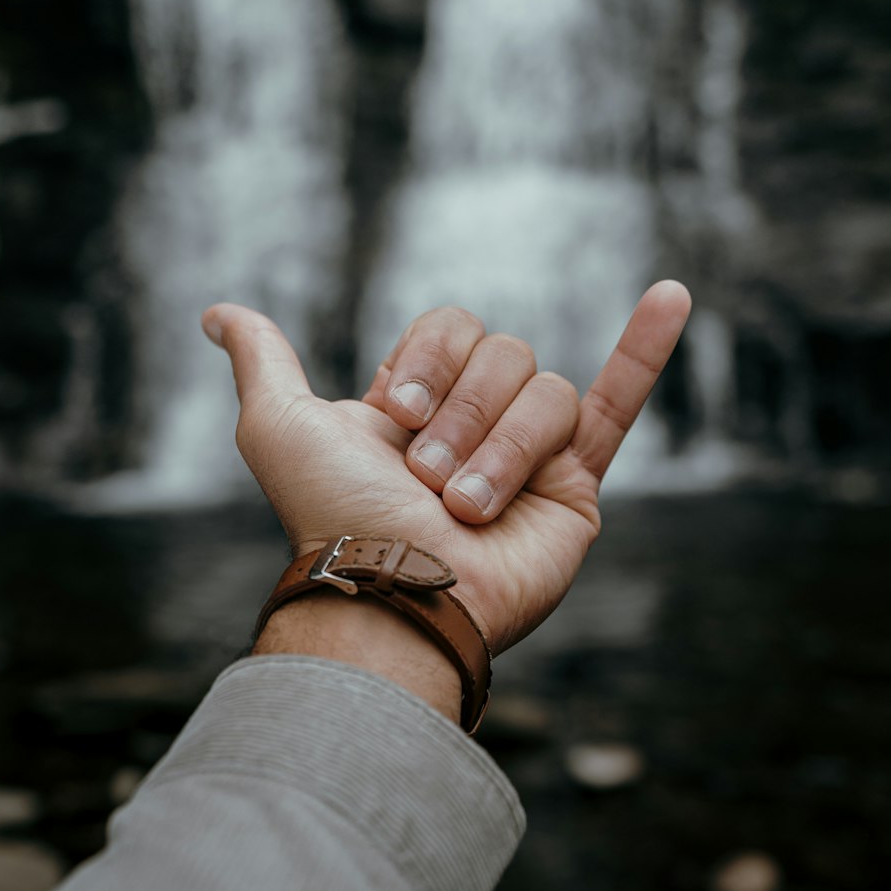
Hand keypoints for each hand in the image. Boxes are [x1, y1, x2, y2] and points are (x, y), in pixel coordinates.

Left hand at [202, 282, 689, 658]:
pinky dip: (647, 349)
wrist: (393, 595)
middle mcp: (476, 422)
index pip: (452, 328)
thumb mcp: (280, 426)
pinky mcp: (576, 487)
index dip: (428, 362)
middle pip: (503, 353)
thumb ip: (262, 361)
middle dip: (462, 415)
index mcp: (422, 405)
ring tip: (467, 508)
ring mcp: (530, 453)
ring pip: (544, 390)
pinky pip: (619, 403)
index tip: (395, 418)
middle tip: (429, 479)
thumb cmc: (335, 515)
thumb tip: (217, 313)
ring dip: (500, 447)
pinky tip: (673, 294)